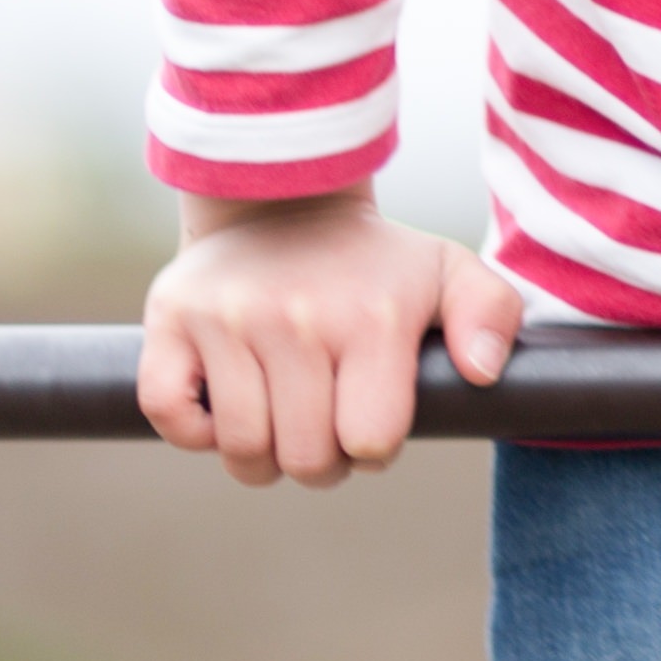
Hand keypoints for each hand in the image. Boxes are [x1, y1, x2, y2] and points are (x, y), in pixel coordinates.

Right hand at [138, 190, 523, 489]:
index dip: (373, 447)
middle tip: (325, 422)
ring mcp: (226, 319)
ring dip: (263, 456)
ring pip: (241, 449)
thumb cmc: (373, 261)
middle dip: (322, 460)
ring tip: (282, 418)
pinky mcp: (169, 321)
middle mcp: (296, 318)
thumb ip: (491, 315)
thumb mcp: (447, 272)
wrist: (283, 200)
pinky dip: (195, 431)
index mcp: (370, 318)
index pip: (369, 441)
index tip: (370, 419)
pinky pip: (171, 416)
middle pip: (305, 459)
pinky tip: (226, 404)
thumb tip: (481, 373)